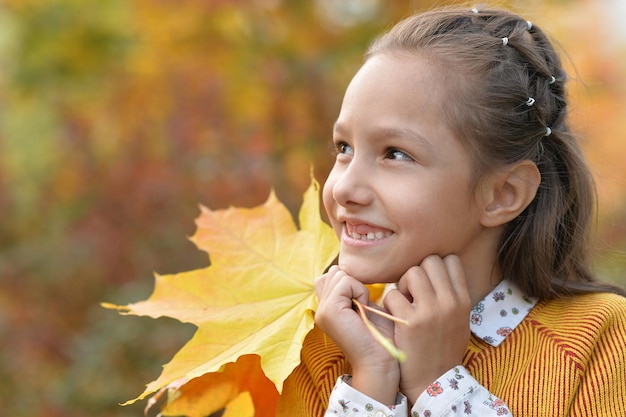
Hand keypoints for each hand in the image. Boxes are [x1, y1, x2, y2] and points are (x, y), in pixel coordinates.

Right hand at [315, 266, 399, 404]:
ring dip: (358, 287)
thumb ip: (353, 291)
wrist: (380, 361)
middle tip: (364, 306)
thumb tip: (346, 271)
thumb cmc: (380, 336)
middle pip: (335, 272)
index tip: (363, 303)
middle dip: (354, 282)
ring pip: (339, 274)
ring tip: (363, 309)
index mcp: (326, 308)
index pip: (331, 276)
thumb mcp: (365, 307)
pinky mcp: (329, 310)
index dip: (350, 281)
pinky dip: (360, 291)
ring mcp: (322, 310)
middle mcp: (320, 308)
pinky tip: (364, 310)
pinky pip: (345, 282)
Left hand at [383, 254, 471, 403]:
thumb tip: (440, 268)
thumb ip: (452, 294)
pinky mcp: (410, 322)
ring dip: (402, 284)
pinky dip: (390, 303)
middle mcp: (450, 303)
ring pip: (412, 272)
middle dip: (417, 272)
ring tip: (404, 302)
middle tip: (412, 292)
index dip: (435, 267)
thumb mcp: (459, 320)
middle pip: (429, 260)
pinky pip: (393, 294)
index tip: (428, 282)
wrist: (433, 382)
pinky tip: (394, 316)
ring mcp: (430, 311)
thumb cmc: (442, 349)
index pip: (451, 260)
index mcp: (463, 301)